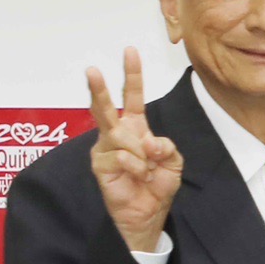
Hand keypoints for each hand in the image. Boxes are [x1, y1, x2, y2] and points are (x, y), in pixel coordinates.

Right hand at [85, 48, 182, 254]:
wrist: (148, 212)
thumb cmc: (157, 184)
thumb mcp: (173, 161)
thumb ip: (166, 146)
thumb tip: (149, 142)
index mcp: (136, 127)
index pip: (133, 96)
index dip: (133, 74)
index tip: (130, 51)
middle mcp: (117, 134)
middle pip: (106, 107)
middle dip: (100, 89)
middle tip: (91, 70)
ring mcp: (105, 148)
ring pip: (122, 137)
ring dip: (143, 155)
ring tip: (147, 171)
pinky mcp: (99, 164)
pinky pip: (122, 157)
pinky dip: (137, 168)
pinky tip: (137, 177)